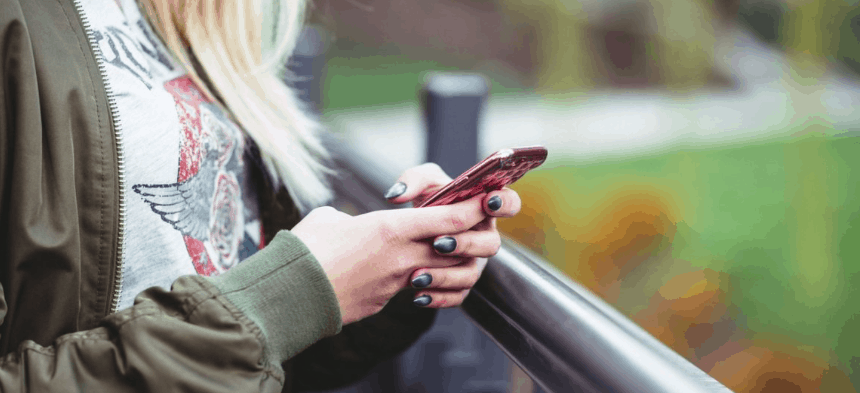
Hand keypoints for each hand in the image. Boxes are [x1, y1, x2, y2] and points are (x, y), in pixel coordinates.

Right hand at [291, 193, 493, 324]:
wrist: (290, 295)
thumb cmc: (305, 250)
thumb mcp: (330, 218)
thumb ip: (352, 218)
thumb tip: (351, 225)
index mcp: (390, 228)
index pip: (450, 218)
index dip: (473, 208)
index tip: (484, 199)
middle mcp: (402, 257)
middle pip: (457, 247)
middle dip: (470, 237)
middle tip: (468, 226)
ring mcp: (396, 283)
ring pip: (443, 272)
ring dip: (449, 263)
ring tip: (440, 253)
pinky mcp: (385, 302)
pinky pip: (417, 291)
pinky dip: (423, 283)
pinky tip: (413, 277)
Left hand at [383, 163, 521, 307]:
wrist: (410, 232)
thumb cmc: (426, 201)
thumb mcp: (421, 183)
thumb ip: (413, 180)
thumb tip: (397, 195)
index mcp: (483, 208)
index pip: (509, 204)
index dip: (504, 203)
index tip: (487, 202)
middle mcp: (483, 237)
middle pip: (491, 244)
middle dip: (466, 244)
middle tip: (438, 243)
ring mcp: (473, 262)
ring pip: (471, 274)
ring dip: (446, 275)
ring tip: (418, 275)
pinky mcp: (460, 284)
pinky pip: (457, 296)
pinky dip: (438, 298)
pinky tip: (418, 295)